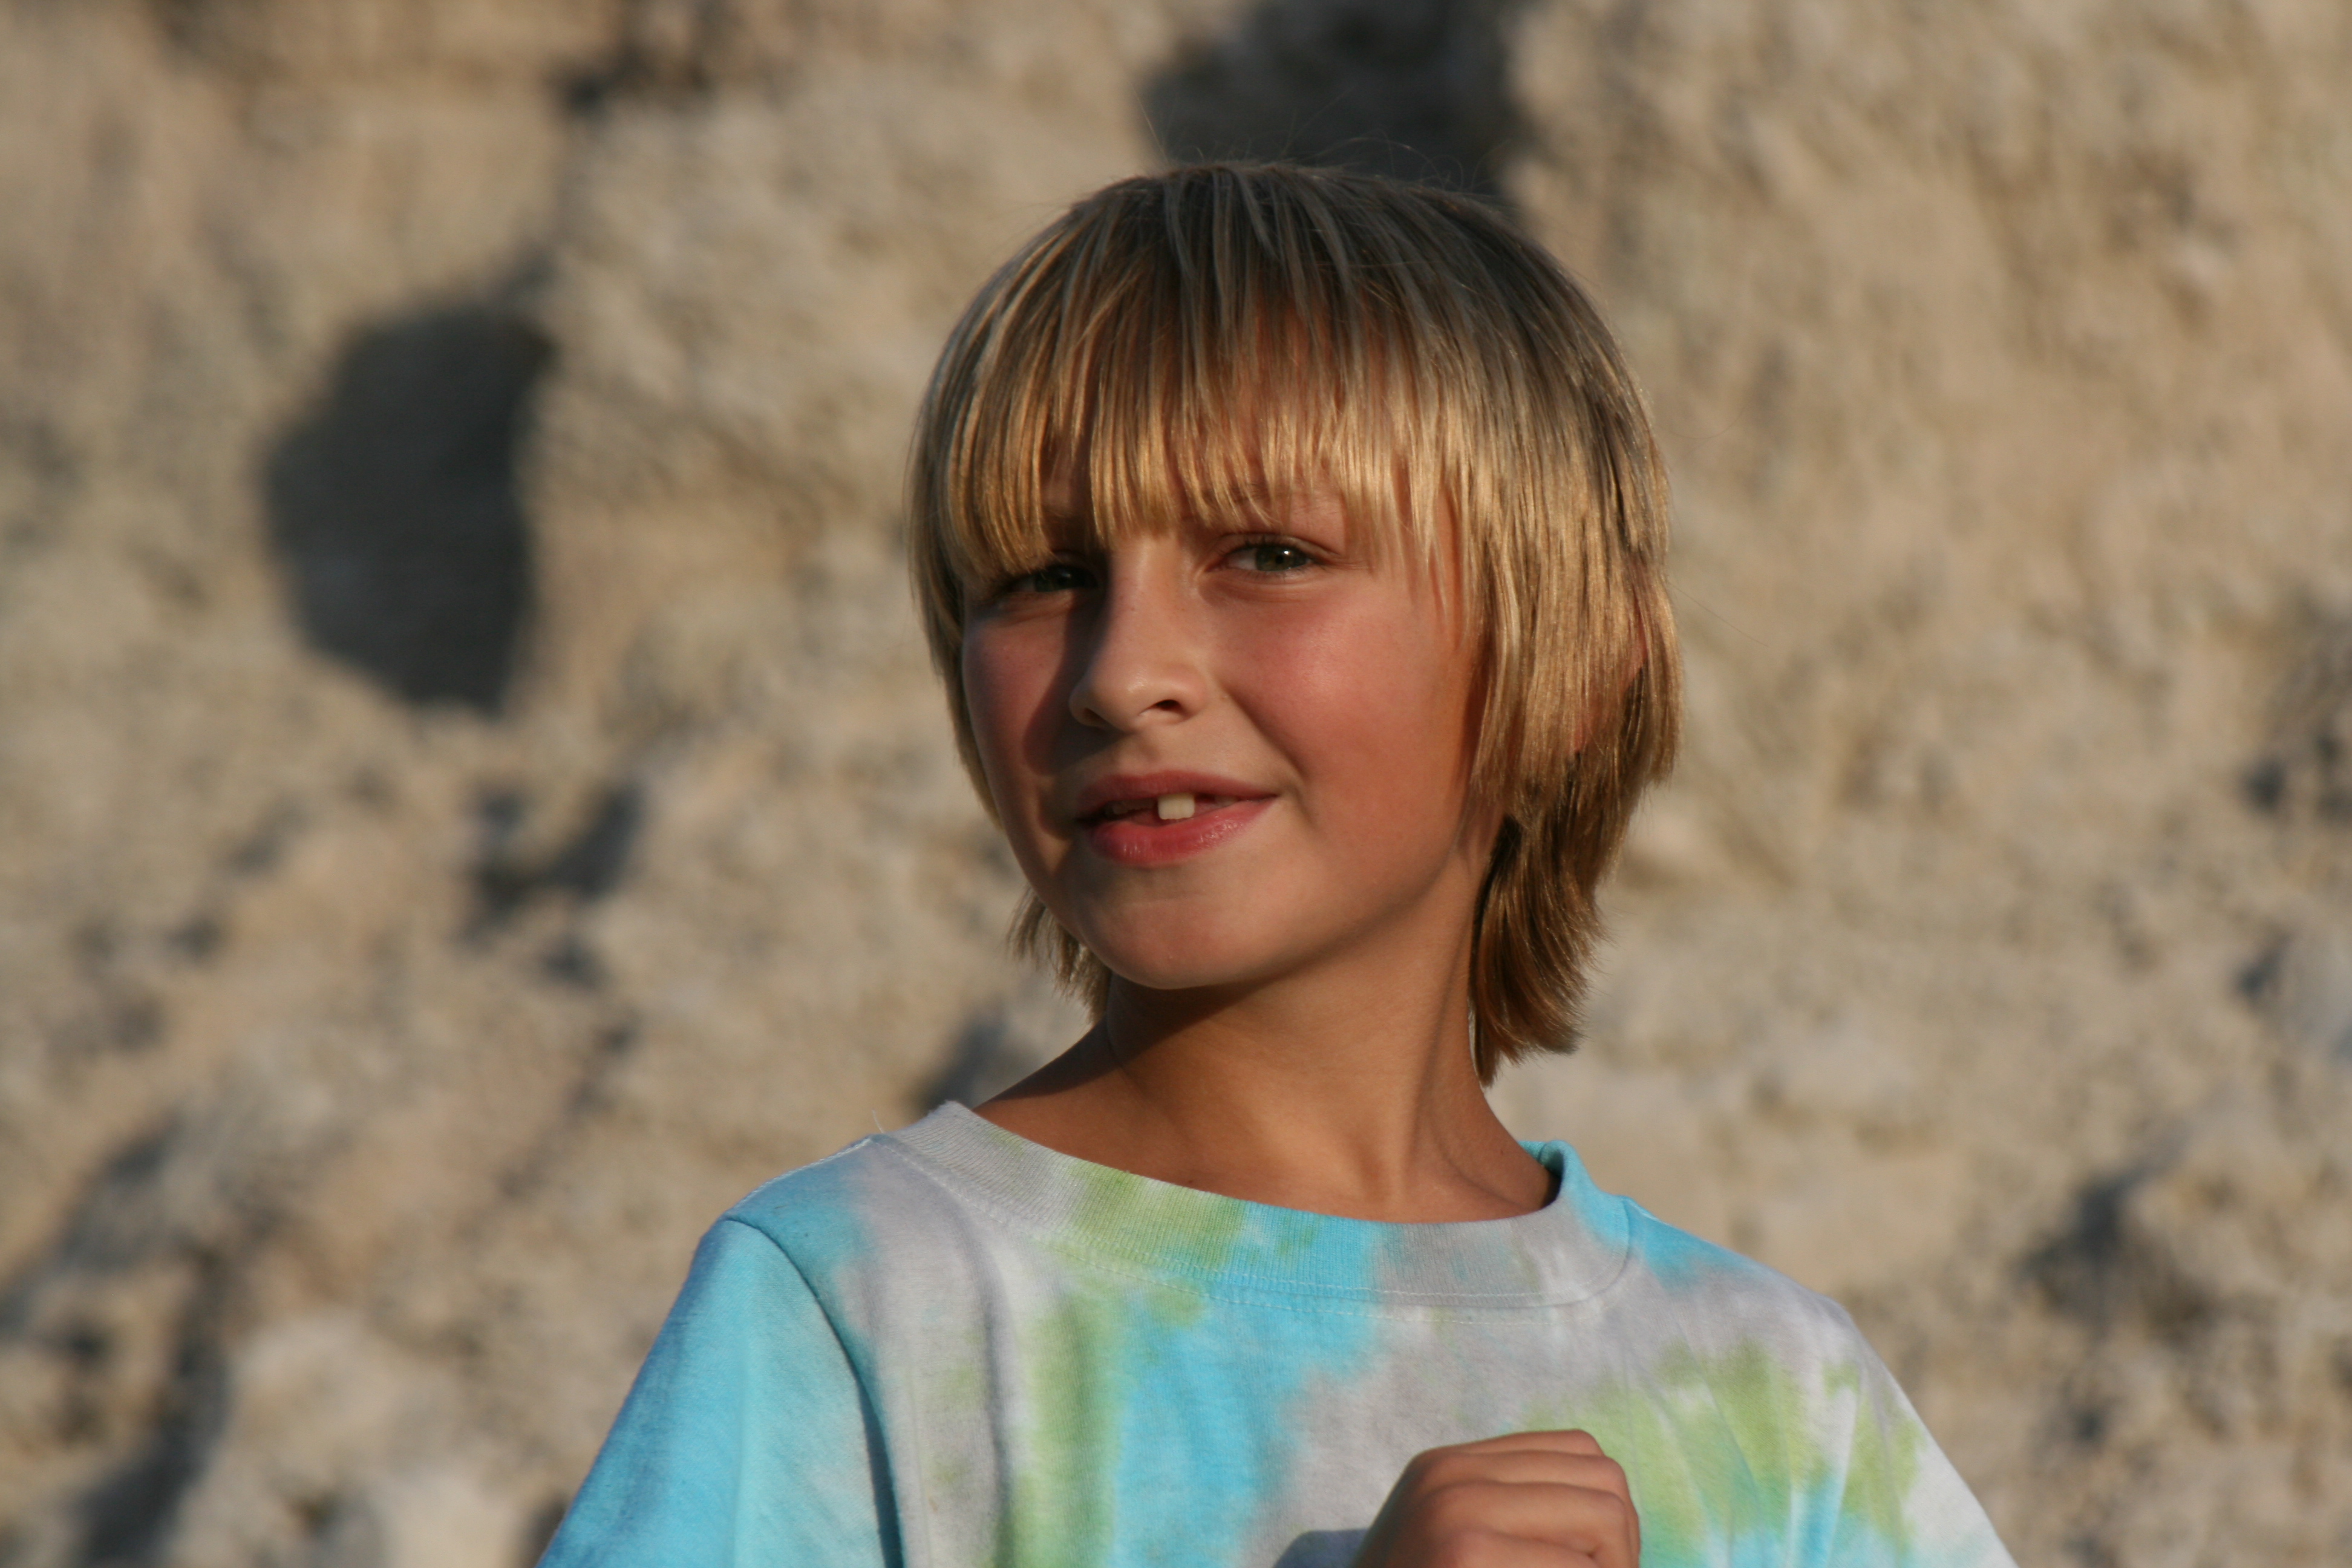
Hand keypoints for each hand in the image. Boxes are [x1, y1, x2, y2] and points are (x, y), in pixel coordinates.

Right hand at [1349, 1430, 1639, 1567]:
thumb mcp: (1449, 1538)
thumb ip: (1506, 1511)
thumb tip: (1610, 1506)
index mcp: (1449, 1466)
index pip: (1579, 1450)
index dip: (1604, 1510)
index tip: (1593, 1563)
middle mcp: (1452, 1475)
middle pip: (1603, 1477)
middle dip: (1622, 1542)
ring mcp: (1458, 1512)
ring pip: (1607, 1517)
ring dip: (1614, 1566)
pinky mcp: (1466, 1554)